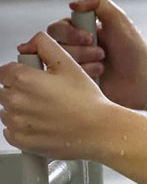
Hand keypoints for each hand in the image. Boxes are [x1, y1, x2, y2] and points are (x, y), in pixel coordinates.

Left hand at [0, 32, 122, 160]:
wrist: (100, 131)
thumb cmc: (88, 102)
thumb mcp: (70, 64)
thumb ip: (45, 46)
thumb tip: (31, 43)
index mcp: (23, 79)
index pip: (4, 71)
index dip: (20, 73)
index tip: (35, 78)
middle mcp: (15, 101)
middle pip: (4, 90)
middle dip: (21, 91)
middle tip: (46, 95)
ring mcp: (17, 122)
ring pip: (7, 111)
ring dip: (21, 109)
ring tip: (48, 110)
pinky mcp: (21, 140)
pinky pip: (10, 131)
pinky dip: (23, 128)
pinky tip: (44, 124)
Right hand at [47, 0, 146, 110]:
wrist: (145, 80)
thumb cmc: (135, 50)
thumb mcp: (119, 19)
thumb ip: (98, 3)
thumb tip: (73, 4)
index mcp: (81, 30)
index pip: (57, 28)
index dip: (69, 33)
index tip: (90, 37)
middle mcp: (75, 46)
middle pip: (54, 45)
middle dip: (78, 49)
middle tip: (102, 53)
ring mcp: (75, 65)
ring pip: (59, 61)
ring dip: (84, 61)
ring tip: (103, 63)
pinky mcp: (77, 81)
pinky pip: (65, 78)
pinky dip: (84, 73)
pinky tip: (100, 74)